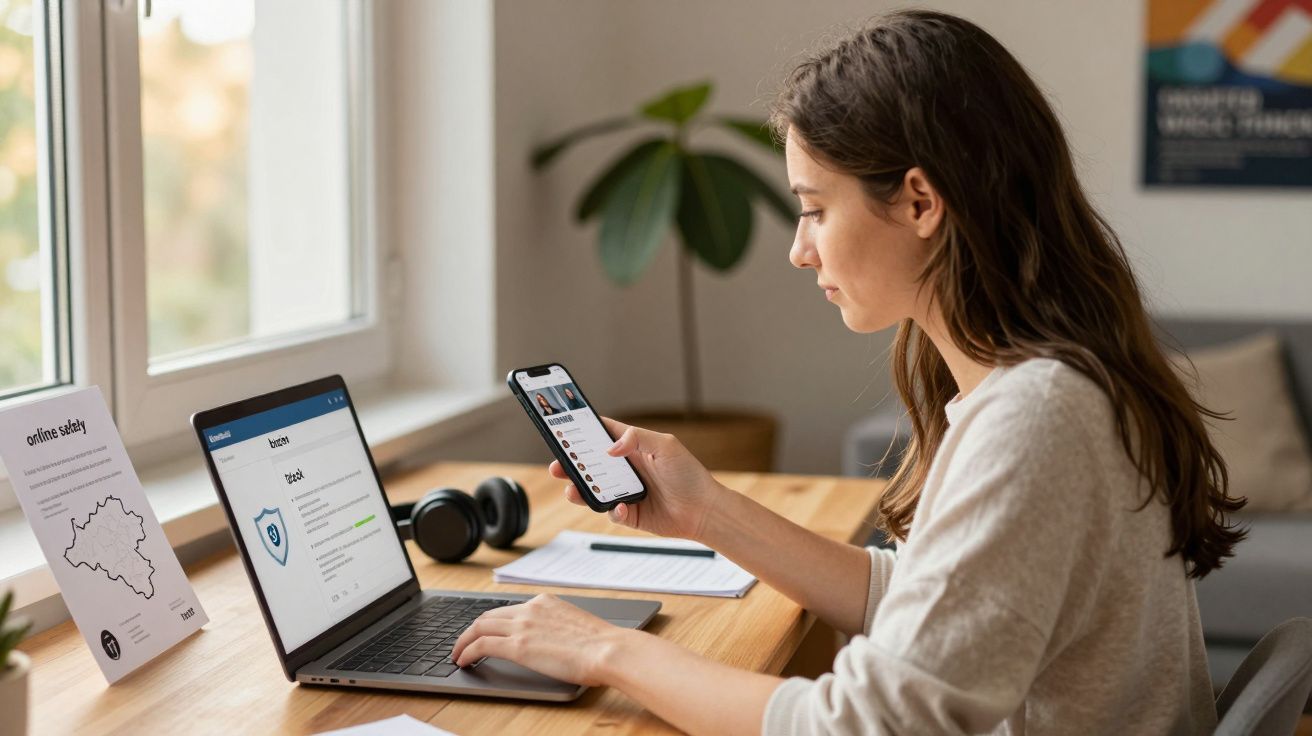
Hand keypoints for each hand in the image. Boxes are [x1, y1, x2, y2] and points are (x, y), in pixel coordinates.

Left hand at [450, 594, 626, 685]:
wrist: (607, 650)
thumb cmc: (601, 644)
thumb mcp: (574, 625)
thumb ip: (556, 626)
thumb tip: (550, 640)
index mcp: (545, 602)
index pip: (509, 609)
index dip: (492, 621)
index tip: (485, 631)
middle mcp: (530, 608)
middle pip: (488, 615)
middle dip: (472, 629)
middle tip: (464, 642)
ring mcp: (522, 626)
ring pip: (479, 627)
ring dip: (463, 640)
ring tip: (458, 653)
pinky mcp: (518, 646)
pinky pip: (481, 645)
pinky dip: (467, 651)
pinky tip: (464, 661)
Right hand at [551, 417, 723, 540]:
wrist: (704, 511)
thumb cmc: (689, 475)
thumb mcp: (666, 446)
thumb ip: (638, 438)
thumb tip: (610, 448)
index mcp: (633, 447)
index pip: (603, 434)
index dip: (582, 431)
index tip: (562, 429)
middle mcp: (626, 469)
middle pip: (590, 463)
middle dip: (571, 464)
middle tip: (557, 465)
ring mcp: (625, 491)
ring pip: (593, 489)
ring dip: (580, 489)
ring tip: (572, 489)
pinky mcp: (629, 513)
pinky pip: (611, 512)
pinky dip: (613, 510)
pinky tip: (622, 508)